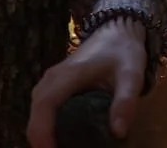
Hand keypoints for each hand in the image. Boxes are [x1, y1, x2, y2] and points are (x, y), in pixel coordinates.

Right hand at [26, 19, 146, 147]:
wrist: (118, 30)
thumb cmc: (123, 51)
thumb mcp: (131, 74)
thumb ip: (126, 101)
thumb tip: (118, 133)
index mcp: (68, 75)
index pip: (44, 106)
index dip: (42, 133)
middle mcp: (52, 79)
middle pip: (35, 116)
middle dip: (42, 141)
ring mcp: (50, 82)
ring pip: (37, 115)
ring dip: (45, 135)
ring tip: (64, 147)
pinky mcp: (53, 87)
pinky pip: (43, 111)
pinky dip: (48, 128)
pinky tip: (64, 139)